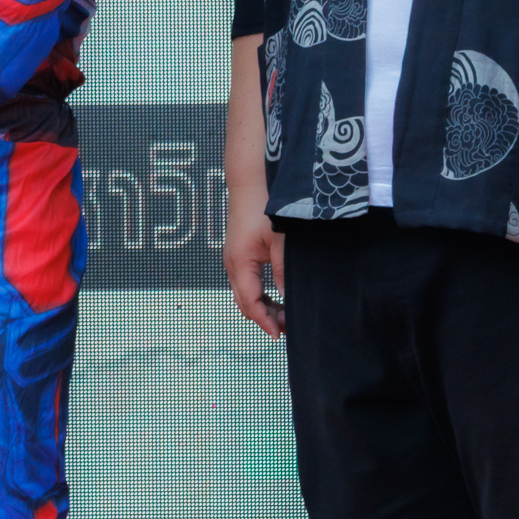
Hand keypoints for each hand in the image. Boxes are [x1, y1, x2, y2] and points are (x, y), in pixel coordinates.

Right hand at [223, 203, 286, 339]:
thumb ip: (282, 270)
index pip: (250, 302)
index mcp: (240, 263)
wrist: (250, 184)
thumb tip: (286, 296)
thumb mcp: (279, 240)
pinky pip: (245, 283)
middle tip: (286, 327)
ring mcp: (233, 260)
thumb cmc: (263, 207)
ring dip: (261, 307)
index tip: (278, 334)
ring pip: (244, 294)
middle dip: (263, 318)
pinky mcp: (238, 255)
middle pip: (244, 302)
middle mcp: (232, 265)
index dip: (264, 321)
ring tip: (282, 316)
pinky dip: (258, 296)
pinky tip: (274, 298)